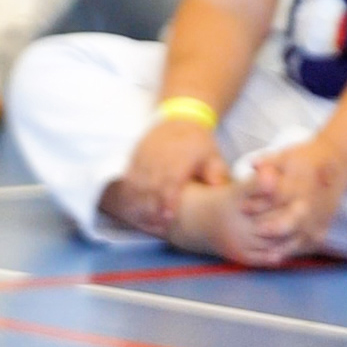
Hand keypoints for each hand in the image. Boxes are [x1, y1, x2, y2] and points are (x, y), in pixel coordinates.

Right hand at [102, 113, 230, 237]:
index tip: (168, 216)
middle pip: (150, 185)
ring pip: (136, 183)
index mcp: (179, 157)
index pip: (171, 180)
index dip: (168, 199)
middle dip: (151, 207)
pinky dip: (129, 194)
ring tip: (144, 222)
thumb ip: (216, 173)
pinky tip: (133, 209)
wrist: (180, 119)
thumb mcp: (214, 155)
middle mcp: (158, 157)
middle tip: (156, 227)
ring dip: (138, 203)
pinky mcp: (134, 158)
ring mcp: (144, 156)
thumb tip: (217, 189)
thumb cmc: (199, 143)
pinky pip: (128, 178)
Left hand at [231, 135, 346, 266]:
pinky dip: (293, 250)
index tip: (241, 207)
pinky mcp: (323, 226)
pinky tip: (277, 254)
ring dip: (281, 246)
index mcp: (298, 185)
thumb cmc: (306, 158)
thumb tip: (252, 165)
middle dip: (272, 228)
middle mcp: (309, 204)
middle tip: (255, 231)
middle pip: (290, 221)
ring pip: (299, 238)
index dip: (258, 203)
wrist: (338, 163)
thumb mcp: (286, 154)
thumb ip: (268, 161)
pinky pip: (308, 244)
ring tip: (263, 251)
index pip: (277, 197)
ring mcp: (318, 217)